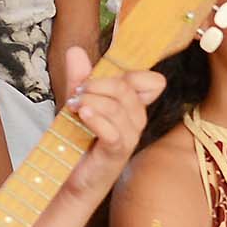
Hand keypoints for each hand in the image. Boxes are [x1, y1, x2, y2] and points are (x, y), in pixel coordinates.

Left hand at [56, 50, 161, 197]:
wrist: (72, 176)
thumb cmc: (80, 139)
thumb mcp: (78, 102)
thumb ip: (79, 77)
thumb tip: (75, 50)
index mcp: (133, 105)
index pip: (154, 82)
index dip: (134, 73)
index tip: (102, 76)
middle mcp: (136, 120)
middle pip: (127, 89)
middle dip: (98, 84)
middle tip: (76, 91)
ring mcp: (129, 137)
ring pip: (118, 107)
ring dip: (91, 100)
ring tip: (73, 105)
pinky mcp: (116, 153)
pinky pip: (113, 131)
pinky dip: (96, 119)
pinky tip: (82, 115)